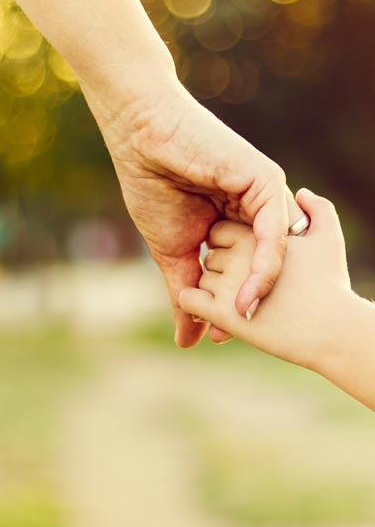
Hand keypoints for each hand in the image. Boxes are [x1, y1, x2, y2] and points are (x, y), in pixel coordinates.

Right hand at [92, 76, 293, 346]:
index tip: (222, 336)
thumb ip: (186, 295)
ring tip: (245, 319)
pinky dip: (265, 264)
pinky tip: (250, 291)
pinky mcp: (266, 181)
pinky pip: (275, 231)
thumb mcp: (173, 254)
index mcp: (236, 222)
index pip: (247, 271)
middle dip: (252, 300)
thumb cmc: (151, 188)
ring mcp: (264, 194)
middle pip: (266, 264)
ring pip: (277, 251)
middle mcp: (256, 208)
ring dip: (262, 288)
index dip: (236, 302)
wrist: (139, 141)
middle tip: (237, 332)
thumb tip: (187, 341)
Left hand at [178, 189, 353, 367]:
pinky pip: (189, 300)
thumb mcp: (329, 240)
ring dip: (210, 293)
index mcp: (258, 232)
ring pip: (203, 281)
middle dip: (222, 270)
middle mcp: (240, 253)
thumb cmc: (331, 286)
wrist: (336, 332)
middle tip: (242, 291)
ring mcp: (228, 282)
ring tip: (236, 310)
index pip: (225, 234)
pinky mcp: (220, 311)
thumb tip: (301, 194)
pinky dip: (193, 308)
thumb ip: (318, 211)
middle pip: (214, 257)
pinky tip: (207, 318)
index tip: (246, 267)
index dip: (233, 250)